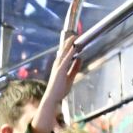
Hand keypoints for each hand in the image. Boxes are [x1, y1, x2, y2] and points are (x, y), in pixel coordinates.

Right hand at [35, 11, 83, 132]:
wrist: (52, 98)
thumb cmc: (60, 90)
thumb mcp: (70, 77)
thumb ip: (75, 68)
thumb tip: (79, 59)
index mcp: (60, 66)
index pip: (65, 54)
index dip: (70, 46)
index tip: (75, 39)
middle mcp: (58, 64)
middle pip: (64, 50)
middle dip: (69, 42)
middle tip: (75, 34)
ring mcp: (58, 67)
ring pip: (64, 52)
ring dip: (69, 44)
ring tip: (75, 36)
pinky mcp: (60, 70)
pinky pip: (66, 58)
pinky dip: (70, 52)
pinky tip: (74, 47)